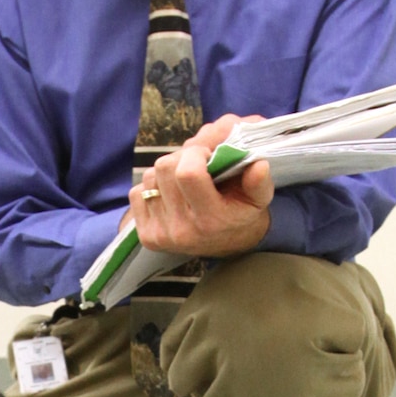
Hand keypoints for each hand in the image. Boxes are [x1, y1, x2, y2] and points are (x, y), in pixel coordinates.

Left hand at [127, 113, 273, 257]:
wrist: (228, 243)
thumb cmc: (242, 212)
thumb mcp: (259, 197)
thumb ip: (259, 181)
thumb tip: (258, 165)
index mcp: (211, 219)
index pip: (188, 172)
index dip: (196, 153)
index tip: (207, 154)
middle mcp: (182, 231)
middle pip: (164, 168)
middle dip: (181, 158)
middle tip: (197, 164)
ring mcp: (161, 235)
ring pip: (149, 177)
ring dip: (166, 172)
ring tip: (185, 181)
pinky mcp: (146, 236)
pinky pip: (136, 193)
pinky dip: (152, 187)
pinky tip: (171, 195)